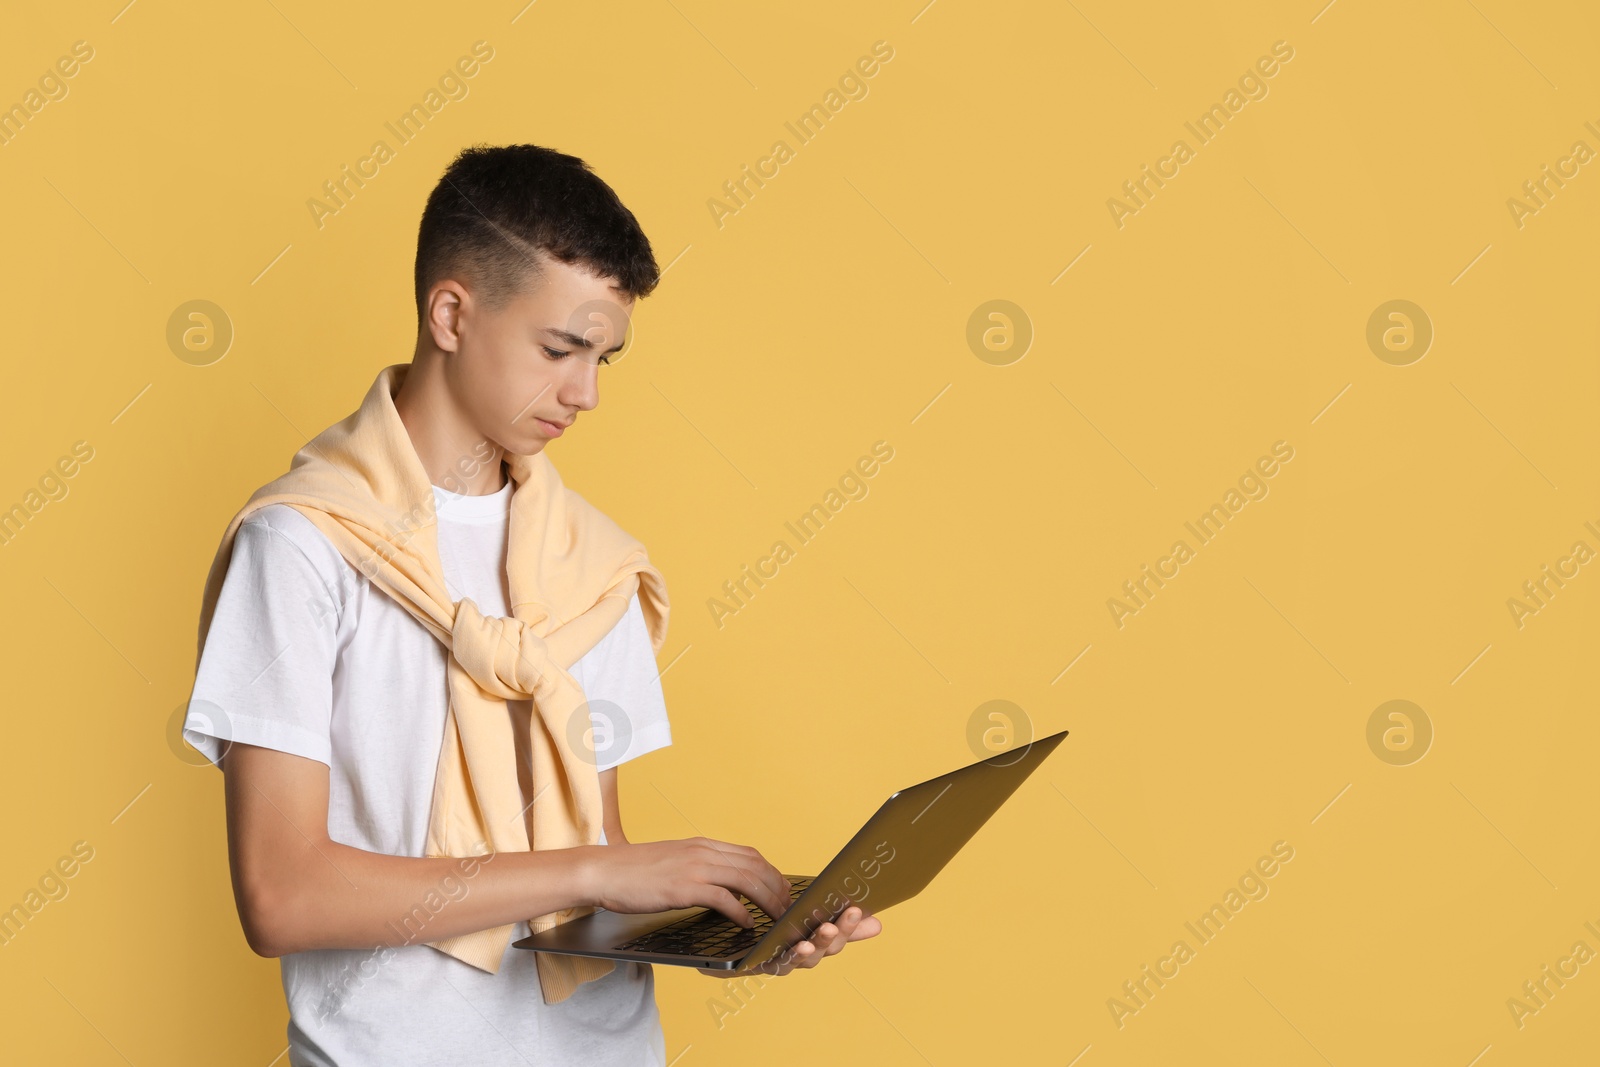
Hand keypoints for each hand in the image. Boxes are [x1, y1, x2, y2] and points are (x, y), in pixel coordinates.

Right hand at [581, 836, 790, 927]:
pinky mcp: (684, 887)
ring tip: (777, 917)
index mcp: (702, 845)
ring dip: (767, 900)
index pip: (750, 854)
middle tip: (788, 907)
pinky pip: (724, 899)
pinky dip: (741, 912)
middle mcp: (703, 851)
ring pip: (746, 880)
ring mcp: (695, 868)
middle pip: (755, 866)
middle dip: (777, 887)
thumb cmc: (634, 871)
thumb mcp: (674, 861)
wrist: (604, 871)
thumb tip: (722, 886)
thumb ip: (699, 868)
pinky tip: (747, 924)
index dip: (772, 872)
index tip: (782, 888)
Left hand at [701, 906, 882, 978]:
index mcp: (811, 941)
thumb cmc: (768, 935)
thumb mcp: (802, 919)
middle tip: (846, 916)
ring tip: (824, 931)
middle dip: (837, 933)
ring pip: (804, 958)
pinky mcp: (760, 966)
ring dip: (816, 944)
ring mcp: (781, 963)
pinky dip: (788, 956)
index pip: (838, 936)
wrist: (724, 955)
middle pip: (825, 949)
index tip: (867, 915)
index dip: (852, 928)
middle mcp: (800, 956)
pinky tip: (796, 946)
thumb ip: (831, 916)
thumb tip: (874, 919)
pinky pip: (776, 963)